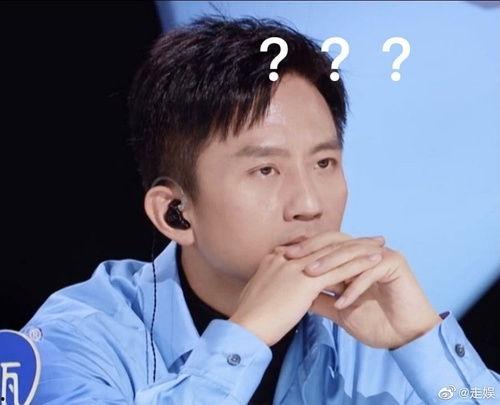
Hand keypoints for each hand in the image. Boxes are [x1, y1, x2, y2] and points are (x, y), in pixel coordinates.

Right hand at [229, 234, 385, 345]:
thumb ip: (275, 285)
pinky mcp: (307, 281)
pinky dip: (359, 265)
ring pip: (335, 254)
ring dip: (360, 248)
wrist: (246, 327)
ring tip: (378, 244)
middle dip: (349, 240)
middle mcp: (286, 257)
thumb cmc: (252, 317)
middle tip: (369, 237)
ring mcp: (296, 267)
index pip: (309, 247)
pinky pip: (339, 270)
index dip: (330, 244)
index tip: (345, 243)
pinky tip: (374, 262)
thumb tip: (282, 290)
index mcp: (275, 259)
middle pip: (324, 245)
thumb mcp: (262, 294)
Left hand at [286, 231, 442, 348]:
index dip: (304, 250)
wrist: (405, 337)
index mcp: (353, 257)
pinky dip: (354, 287)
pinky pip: (370, 272)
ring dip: (330, 266)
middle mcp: (367, 251)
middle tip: (292, 258)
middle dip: (312, 250)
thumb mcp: (339, 310)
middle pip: (336, 242)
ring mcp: (382, 254)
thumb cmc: (374, 322)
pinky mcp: (395, 263)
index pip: (325, 246)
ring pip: (351, 254)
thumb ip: (320, 298)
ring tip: (311, 277)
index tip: (282, 258)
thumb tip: (294, 293)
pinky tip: (342, 303)